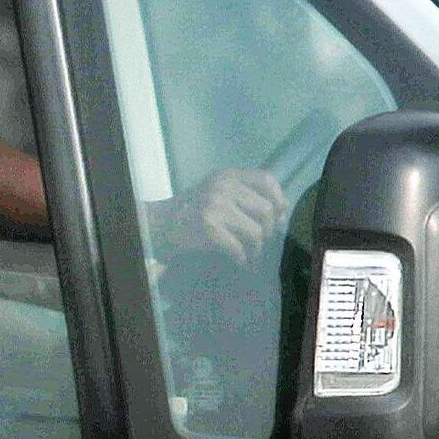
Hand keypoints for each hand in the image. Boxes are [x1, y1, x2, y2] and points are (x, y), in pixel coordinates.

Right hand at [175, 167, 289, 263]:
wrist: (157, 224)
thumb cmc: (191, 211)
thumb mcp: (218, 191)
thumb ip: (245, 195)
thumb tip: (282, 212)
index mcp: (228, 175)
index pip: (267, 180)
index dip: (279, 200)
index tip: (278, 217)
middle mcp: (223, 186)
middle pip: (266, 211)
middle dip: (269, 231)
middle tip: (261, 242)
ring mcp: (215, 206)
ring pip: (256, 232)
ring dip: (256, 250)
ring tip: (250, 256)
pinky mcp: (208, 228)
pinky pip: (239, 248)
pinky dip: (242, 259)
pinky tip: (239, 262)